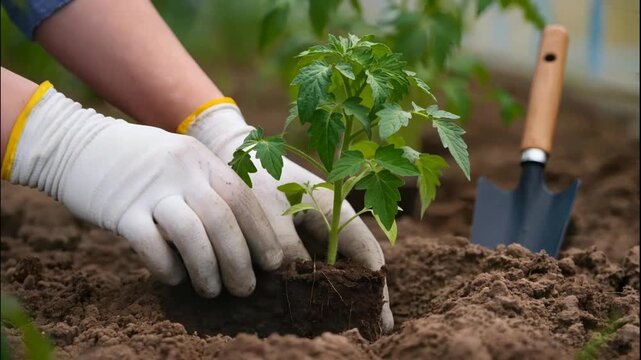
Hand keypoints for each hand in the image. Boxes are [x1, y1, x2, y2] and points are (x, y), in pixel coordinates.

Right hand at [5, 86, 282, 296]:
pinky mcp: (120, 209)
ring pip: (190, 233)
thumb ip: (207, 186)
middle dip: (240, 259)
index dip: (261, 233)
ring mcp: (149, 188)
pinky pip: (150, 244)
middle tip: (246, 289)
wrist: (75, 144)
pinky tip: (173, 277)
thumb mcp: (179, 159)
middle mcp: (179, 170)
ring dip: (207, 269)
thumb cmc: (139, 162)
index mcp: (199, 159)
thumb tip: (241, 235)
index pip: (241, 197)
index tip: (272, 263)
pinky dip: (167, 266)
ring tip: (213, 291)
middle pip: (222, 218)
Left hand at [184, 100, 393, 331]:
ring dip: (340, 293)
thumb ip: (286, 249)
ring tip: (347, 325)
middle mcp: (331, 222)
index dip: (376, 288)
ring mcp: (315, 230)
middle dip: (363, 296)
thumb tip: (299, 286)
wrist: (234, 153)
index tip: (381, 320)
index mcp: (335, 210)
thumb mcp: (269, 212)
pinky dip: (316, 284)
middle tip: (370, 332)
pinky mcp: (297, 236)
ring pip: (335, 268)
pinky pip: (313, 265)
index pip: (368, 255)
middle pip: (356, 265)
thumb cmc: (254, 177)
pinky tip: (315, 306)